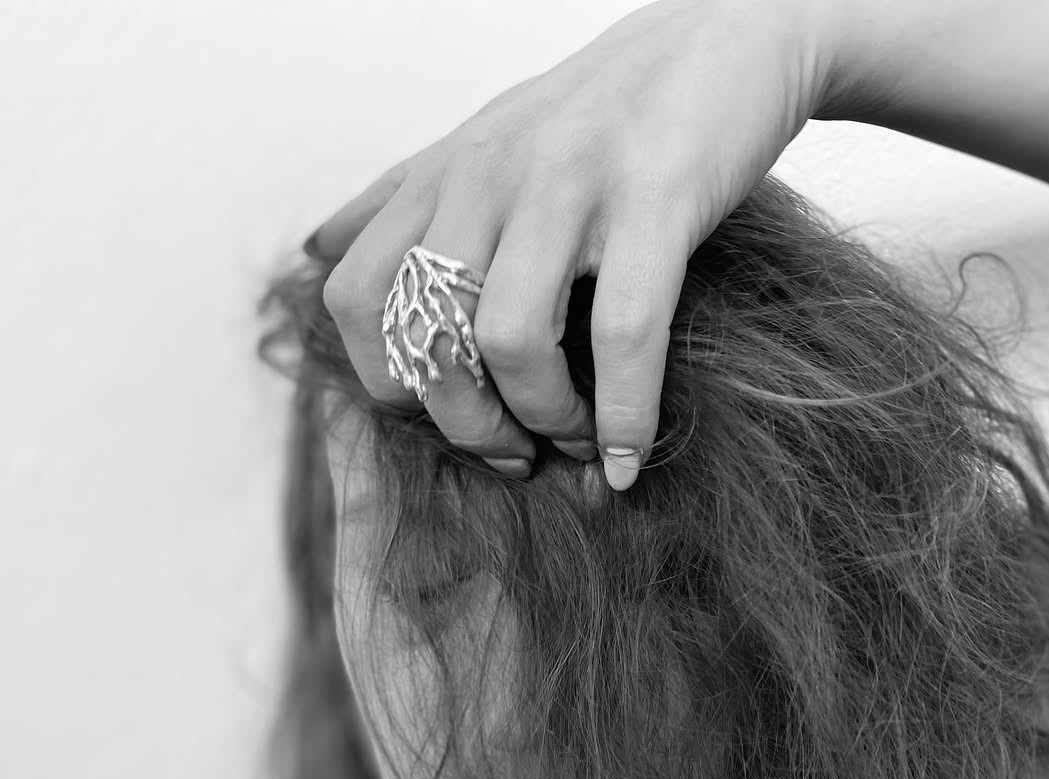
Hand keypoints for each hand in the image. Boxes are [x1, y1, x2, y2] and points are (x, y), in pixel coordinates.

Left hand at [308, 0, 840, 489]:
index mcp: (442, 177)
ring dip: (542, 419)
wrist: (722, 32)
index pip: (354, 298)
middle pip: (426, 333)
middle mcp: (487, 177)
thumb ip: (397, 201)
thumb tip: (316, 249)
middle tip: (515, 453)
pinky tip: (628, 457)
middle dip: (467, 424)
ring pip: (510, 340)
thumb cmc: (602, 114)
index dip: (389, 383)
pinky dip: (624, 416)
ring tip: (575, 442)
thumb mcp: (480, 145)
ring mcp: (568, 184)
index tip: (449, 417)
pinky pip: (622, 332)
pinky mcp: (655, 196)